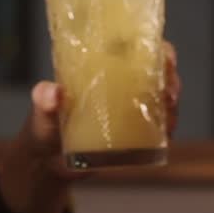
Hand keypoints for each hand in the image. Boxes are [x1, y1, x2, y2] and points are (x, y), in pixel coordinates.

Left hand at [0, 41, 180, 212]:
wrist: (47, 163)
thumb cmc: (44, 126)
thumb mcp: (41, 110)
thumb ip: (43, 99)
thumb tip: (52, 93)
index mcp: (104, 68)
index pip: (136, 49)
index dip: (156, 48)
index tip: (164, 55)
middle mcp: (123, 86)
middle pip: (158, 75)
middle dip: (171, 79)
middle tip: (167, 93)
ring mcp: (132, 112)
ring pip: (163, 102)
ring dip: (172, 106)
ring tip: (168, 115)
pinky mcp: (135, 138)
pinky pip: (158, 131)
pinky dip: (166, 131)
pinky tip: (166, 134)